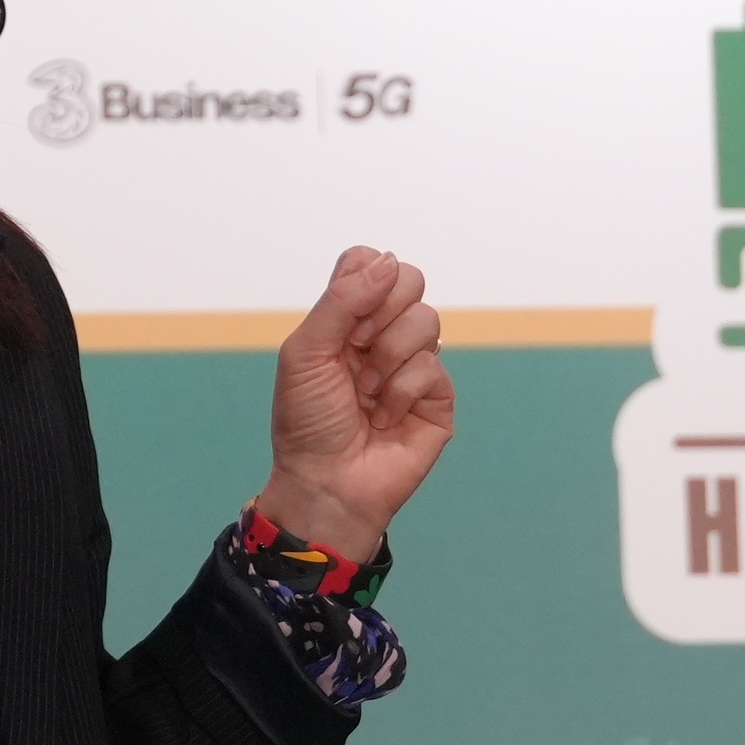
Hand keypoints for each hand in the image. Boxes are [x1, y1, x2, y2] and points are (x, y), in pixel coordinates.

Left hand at [255, 248, 451, 560]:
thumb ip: (341, 300)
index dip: (363, 281)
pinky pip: (432, 365)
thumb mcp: (305, 353)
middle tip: (356, 351)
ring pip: (426, 319)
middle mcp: (384, 334)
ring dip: (387, 359)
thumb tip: (388, 262)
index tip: (342, 322)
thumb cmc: (307, 422)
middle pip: (409, 279)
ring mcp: (414, 363)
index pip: (372, 263)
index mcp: (349, 319)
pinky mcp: (438, 395)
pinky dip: (400, 393)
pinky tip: (384, 417)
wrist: (326, 482)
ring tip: (367, 394)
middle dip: (379, 314)